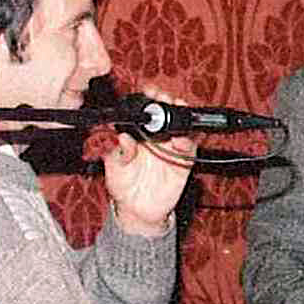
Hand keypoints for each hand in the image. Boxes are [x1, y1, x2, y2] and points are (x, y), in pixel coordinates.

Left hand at [104, 90, 196, 236]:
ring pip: (180, 127)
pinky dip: (187, 142)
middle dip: (167, 101)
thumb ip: (117, 153)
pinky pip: (189, 148)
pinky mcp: (183, 162)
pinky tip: (180, 140)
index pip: (144, 111)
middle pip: (165, 113)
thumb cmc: (123, 186)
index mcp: (137, 134)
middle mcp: (156, 138)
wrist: (138, 211)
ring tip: (177, 110)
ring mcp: (170, 148)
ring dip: (180, 116)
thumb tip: (123, 138)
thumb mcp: (114, 169)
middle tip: (165, 98)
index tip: (148, 92)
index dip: (148, 98)